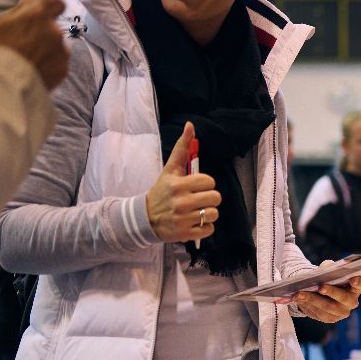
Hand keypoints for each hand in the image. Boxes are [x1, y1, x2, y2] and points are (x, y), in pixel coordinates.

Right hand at [0, 0, 68, 90]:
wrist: (7, 81)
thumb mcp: (2, 22)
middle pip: (54, 26)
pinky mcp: (65, 67)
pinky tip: (36, 67)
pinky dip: (50, 62)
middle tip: (27, 40)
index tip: (46, 10)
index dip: (52, 5)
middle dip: (44, 30)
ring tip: (30, 57)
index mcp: (39, 15)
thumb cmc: (0, 49)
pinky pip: (59, 60)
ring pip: (58, 44)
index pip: (57, 2)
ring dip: (48, 47)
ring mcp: (62, 50)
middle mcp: (55, 30)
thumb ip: (21, 8)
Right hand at [144, 122, 219, 243]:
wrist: (145, 218)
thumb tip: (190, 125)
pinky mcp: (186, 234)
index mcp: (178, 184)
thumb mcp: (170, 170)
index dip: (206, 184)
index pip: (209, 181)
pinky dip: (204, 227)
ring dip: (208, 213)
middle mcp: (181, 202)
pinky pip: (209, 229)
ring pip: (213, 213)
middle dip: (209, 198)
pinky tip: (194, 222)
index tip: (196, 186)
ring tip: (196, 211)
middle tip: (199, 199)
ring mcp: (183, 219)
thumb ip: (182, 148)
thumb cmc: (162, 191)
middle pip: (215, 197)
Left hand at [294, 271, 360, 322]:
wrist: (321, 293)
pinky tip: (297, 299)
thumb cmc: (328, 279)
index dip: (358, 282)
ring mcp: (342, 312)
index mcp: (356, 287)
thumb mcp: (329, 270)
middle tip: (320, 287)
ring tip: (299, 293)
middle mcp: (352, 301)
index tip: (352, 278)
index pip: (360, 284)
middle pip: (343, 298)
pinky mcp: (331, 318)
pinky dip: (307, 305)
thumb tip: (325, 268)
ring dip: (312, 299)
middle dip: (331, 292)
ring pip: (328, 307)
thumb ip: (329, 267)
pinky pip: (319, 313)